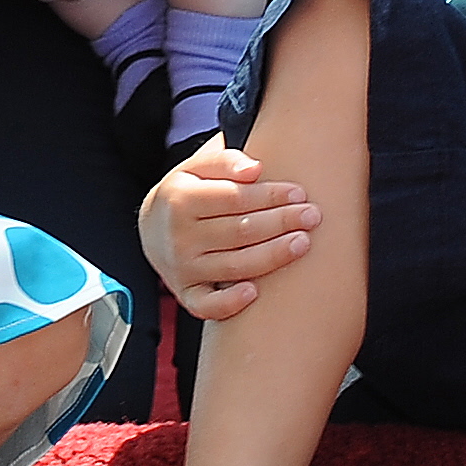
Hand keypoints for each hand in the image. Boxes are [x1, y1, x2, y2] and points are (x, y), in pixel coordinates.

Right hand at [142, 140, 318, 319]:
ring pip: (234, 266)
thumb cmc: (188, 192)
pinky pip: (207, 306)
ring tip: (302, 243)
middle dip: (280, 223)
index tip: (299, 193)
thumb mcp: (197, 166)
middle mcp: (179, 237)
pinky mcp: (186, 294)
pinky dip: (229, 303)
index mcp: (181, 199)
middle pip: (239, 231)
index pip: (233, 197)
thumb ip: (225, 160)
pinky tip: (255, 293)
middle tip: (313, 216)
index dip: (269, 195)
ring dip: (272, 256)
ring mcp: (182, 269)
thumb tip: (255, 169)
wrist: (152, 229)